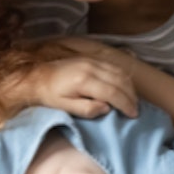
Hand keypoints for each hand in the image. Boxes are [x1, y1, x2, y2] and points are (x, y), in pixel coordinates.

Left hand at [20, 39, 137, 118]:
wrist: (38, 76)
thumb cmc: (50, 95)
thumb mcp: (64, 107)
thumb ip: (86, 109)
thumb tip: (106, 108)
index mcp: (83, 81)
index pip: (112, 92)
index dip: (125, 104)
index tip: (132, 115)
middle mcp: (91, 67)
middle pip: (120, 81)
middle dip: (131, 97)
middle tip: (136, 110)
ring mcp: (92, 60)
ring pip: (120, 72)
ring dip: (130, 87)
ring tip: (132, 100)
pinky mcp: (92, 58)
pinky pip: (114, 66)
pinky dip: (124, 77)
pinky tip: (125, 87)